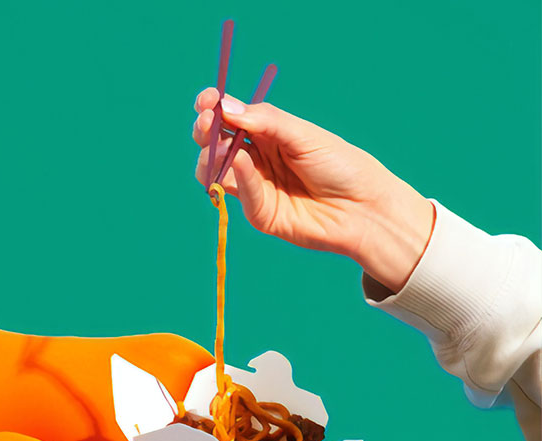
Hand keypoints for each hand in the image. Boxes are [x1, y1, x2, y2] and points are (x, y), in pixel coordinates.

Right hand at [191, 89, 434, 293]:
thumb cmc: (342, 166)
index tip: (206, 101)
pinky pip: (237, 191)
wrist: (364, 209)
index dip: (214, 107)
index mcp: (269, 133)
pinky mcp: (257, 212)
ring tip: (222, 148)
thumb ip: (265, 121)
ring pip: (214, 169)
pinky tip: (241, 163)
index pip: (232, 116)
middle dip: (205, 131)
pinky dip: (237, 176)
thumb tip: (225, 107)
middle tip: (207, 124)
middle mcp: (257, 157)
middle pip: (215, 142)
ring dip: (211, 156)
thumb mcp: (304, 135)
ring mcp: (255, 185)